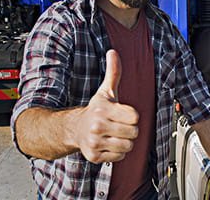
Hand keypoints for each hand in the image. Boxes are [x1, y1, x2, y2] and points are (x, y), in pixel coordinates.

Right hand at [74, 49, 138, 163]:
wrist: (75, 129)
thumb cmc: (96, 110)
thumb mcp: (106, 91)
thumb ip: (113, 72)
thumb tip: (113, 52)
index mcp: (103, 110)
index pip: (134, 117)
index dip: (132, 115)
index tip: (123, 113)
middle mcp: (97, 126)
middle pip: (133, 132)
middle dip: (130, 129)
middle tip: (119, 125)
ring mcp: (94, 142)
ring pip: (127, 146)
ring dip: (124, 141)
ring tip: (115, 134)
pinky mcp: (94, 157)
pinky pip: (119, 156)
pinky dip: (117, 152)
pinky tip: (109, 144)